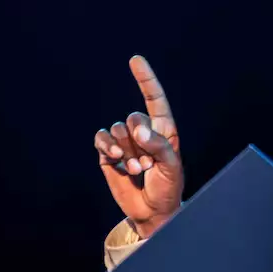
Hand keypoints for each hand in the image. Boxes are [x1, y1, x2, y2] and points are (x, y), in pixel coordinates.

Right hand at [94, 56, 183, 237]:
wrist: (151, 211)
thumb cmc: (168, 187)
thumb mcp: (171, 166)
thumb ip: (157, 144)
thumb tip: (138, 129)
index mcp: (163, 129)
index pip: (154, 99)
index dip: (145, 79)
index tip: (135, 60)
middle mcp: (143, 132)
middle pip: (132, 118)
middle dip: (138, 142)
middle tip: (147, 164)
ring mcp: (125, 142)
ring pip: (116, 130)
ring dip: (125, 151)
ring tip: (137, 170)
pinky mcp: (109, 154)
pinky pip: (102, 139)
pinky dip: (107, 146)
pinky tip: (115, 159)